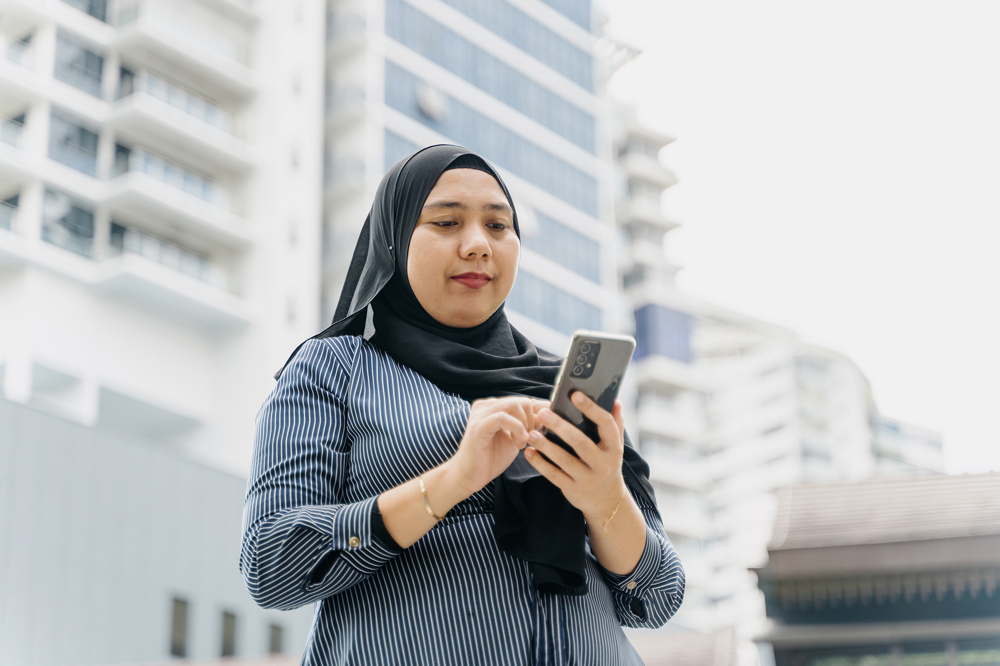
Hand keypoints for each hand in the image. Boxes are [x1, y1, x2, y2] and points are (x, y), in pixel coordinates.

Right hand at [449, 397, 546, 494]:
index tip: (544, 428)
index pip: (524, 400)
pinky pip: (502, 418)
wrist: (470, 476)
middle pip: (521, 400)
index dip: (538, 413)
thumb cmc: (491, 458)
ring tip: (522, 442)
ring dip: (524, 424)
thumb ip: (529, 424)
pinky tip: (518, 442)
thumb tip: (547, 410)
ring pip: (513, 404)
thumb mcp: (516, 438)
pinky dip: (516, 428)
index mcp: (494, 407)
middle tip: (530, 438)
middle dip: (532, 420)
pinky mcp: (478, 426)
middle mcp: (486, 406)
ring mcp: (480, 414)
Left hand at [523, 392, 627, 522]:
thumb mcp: (615, 445)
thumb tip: (615, 400)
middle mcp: (602, 464)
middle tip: (543, 413)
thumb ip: (615, 423)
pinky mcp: (573, 489)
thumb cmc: (607, 464)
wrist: (606, 501)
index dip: (591, 408)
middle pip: (580, 442)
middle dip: (560, 426)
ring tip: (531, 433)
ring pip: (564, 460)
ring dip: (545, 446)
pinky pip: (554, 475)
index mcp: (614, 448)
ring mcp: (588, 478)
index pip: (606, 424)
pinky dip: (539, 463)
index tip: (575, 394)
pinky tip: (528, 452)